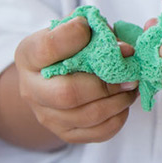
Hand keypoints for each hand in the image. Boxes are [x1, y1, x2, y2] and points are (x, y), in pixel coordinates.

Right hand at [14, 17, 138, 143]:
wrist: (51, 79)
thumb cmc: (68, 47)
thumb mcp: (74, 30)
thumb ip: (96, 31)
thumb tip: (125, 50)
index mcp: (30, 55)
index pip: (48, 47)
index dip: (73, 36)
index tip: (90, 28)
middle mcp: (32, 89)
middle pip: (68, 93)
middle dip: (106, 84)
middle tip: (129, 74)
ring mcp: (47, 116)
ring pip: (88, 116)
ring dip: (119, 100)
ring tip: (131, 85)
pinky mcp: (66, 134)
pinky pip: (99, 132)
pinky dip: (119, 117)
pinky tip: (123, 101)